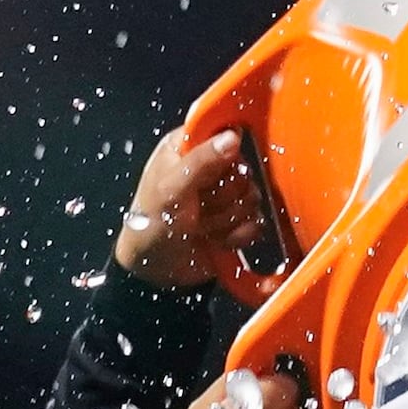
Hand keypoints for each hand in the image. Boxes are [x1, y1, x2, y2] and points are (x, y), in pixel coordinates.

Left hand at [118, 126, 265, 292]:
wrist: (157, 272)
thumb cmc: (151, 226)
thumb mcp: (171, 189)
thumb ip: (201, 161)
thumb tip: (233, 136)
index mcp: (187, 149)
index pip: (223, 136)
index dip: (222, 158)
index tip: (209, 175)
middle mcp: (209, 168)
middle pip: (243, 171)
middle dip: (221, 197)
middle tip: (196, 208)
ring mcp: (224, 196)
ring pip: (252, 197)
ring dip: (226, 219)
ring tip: (200, 226)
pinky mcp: (236, 221)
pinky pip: (256, 222)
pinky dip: (237, 236)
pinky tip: (216, 240)